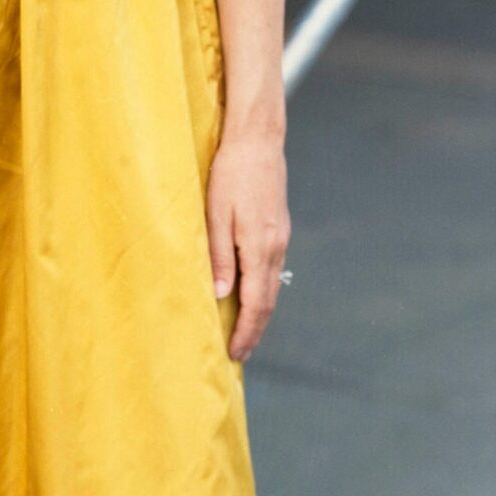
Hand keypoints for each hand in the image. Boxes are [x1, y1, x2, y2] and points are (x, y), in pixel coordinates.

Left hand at [204, 124, 289, 360]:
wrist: (257, 141)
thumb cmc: (230, 175)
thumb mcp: (215, 216)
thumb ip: (218, 257)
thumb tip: (220, 295)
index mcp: (260, 247)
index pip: (257, 302)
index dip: (246, 330)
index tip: (235, 353)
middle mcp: (276, 247)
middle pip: (269, 300)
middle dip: (255, 330)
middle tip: (241, 354)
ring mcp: (281, 238)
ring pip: (272, 286)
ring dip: (260, 313)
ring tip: (244, 333)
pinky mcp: (278, 229)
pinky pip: (272, 270)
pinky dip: (262, 291)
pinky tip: (250, 296)